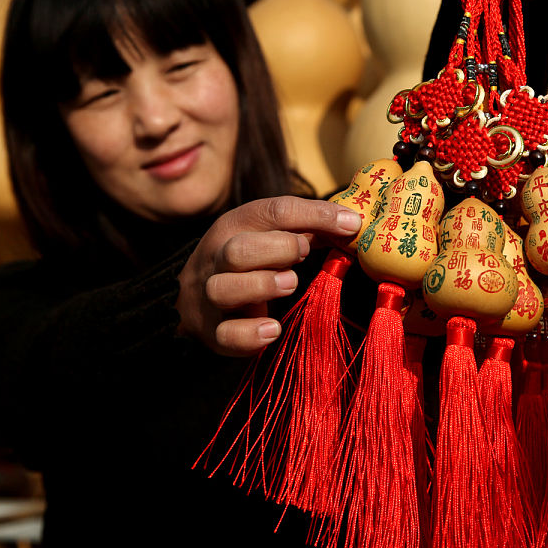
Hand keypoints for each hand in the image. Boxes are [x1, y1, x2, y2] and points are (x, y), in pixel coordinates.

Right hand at [176, 196, 362, 356]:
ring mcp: (211, 296)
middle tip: (304, 253)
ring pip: (223, 289)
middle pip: (238, 250)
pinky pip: (225, 334)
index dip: (315, 215)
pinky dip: (250, 334)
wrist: (195, 296)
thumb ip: (308, 228)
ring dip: (261, 285)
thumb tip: (352, 223)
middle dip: (278, 249)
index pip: (273, 212)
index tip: (351, 225)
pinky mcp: (213, 331)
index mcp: (236, 226)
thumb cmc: (250, 260)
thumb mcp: (271, 234)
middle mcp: (218, 258)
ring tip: (289, 284)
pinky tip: (274, 329)